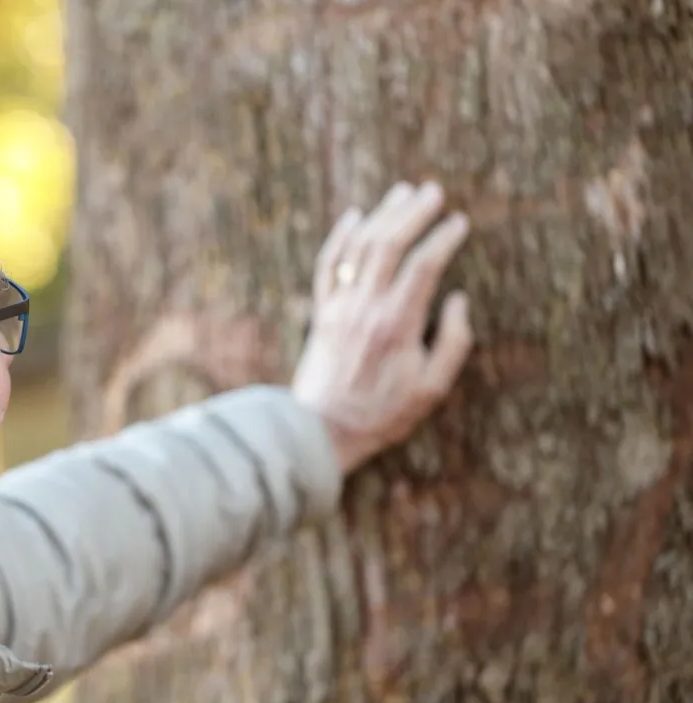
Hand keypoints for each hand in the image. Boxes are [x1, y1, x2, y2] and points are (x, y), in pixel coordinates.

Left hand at [292, 182, 473, 473]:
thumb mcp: (431, 388)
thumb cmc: (383, 414)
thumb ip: (452, 342)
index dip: (444, 238)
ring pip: (359, 248)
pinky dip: (340, 237)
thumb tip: (457, 298)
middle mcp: (365, 308)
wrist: (322, 430)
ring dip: (382, 216)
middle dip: (413, 213)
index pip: (423, 265)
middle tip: (433, 191)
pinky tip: (355, 216)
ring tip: (402, 193)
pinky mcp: (321, 313)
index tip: (460, 222)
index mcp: (397, 325)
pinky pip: (328, 265)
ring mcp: (339, 307)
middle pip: (389, 245)